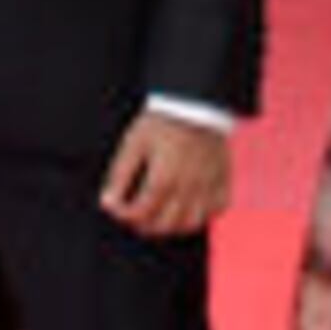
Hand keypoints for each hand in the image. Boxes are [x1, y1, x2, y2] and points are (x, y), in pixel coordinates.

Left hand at [99, 109, 229, 237]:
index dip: (124, 215)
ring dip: (172, 226)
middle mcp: (188, 187)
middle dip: (145, 225)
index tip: (118, 207)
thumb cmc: (161, 122)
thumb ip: (120, 175)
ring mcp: (208, 185)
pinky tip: (189, 207)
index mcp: (163, 178)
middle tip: (136, 215)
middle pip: (165, 224)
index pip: (141, 213)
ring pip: (191, 223)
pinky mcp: (223, 179)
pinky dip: (202, 215)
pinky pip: (217, 210)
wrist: (195, 103)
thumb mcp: (134, 143)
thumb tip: (108, 203)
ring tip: (160, 216)